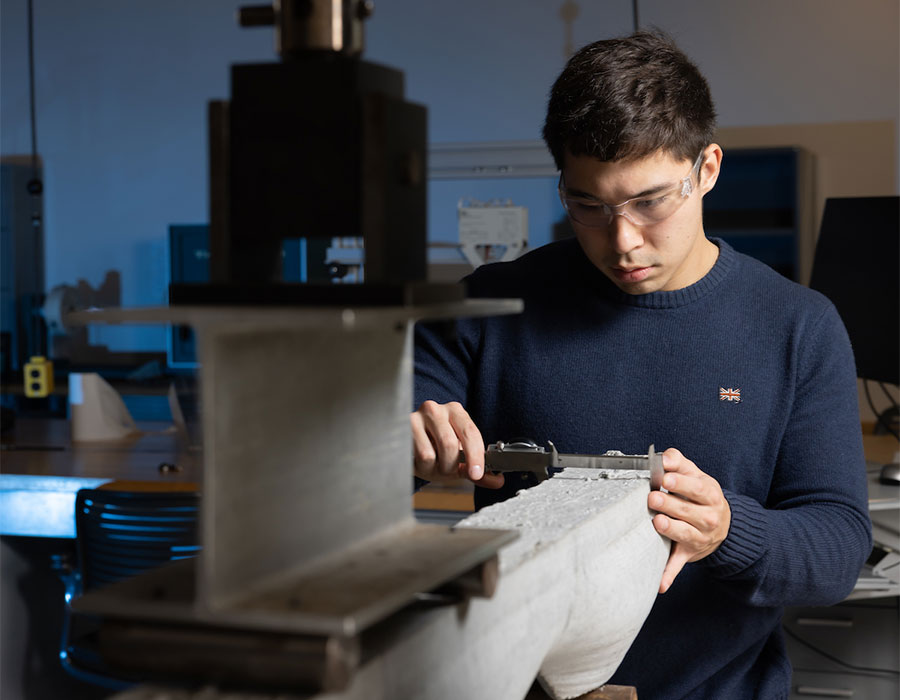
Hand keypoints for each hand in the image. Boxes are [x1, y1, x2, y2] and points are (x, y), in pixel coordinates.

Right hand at [410, 400, 504, 488]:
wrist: (407, 445)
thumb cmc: (435, 449)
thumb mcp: (458, 459)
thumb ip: (477, 469)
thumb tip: (497, 481)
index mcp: (455, 411)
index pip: (470, 433)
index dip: (475, 455)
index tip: (476, 473)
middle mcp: (436, 409)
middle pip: (450, 444)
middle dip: (450, 466)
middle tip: (448, 472)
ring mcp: (416, 417)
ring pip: (431, 454)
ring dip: (434, 468)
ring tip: (431, 465)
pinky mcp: (402, 429)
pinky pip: (416, 456)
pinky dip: (421, 467)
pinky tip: (418, 461)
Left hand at [648, 448, 730, 593]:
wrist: (723, 525)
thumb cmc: (701, 496)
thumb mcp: (696, 476)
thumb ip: (679, 462)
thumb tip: (665, 456)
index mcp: (710, 495)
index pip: (697, 488)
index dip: (681, 482)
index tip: (665, 476)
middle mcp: (708, 518)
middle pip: (688, 511)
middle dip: (670, 504)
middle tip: (653, 497)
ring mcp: (699, 537)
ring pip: (684, 534)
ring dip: (671, 530)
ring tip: (657, 522)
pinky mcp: (688, 553)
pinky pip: (678, 565)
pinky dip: (669, 575)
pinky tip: (660, 584)